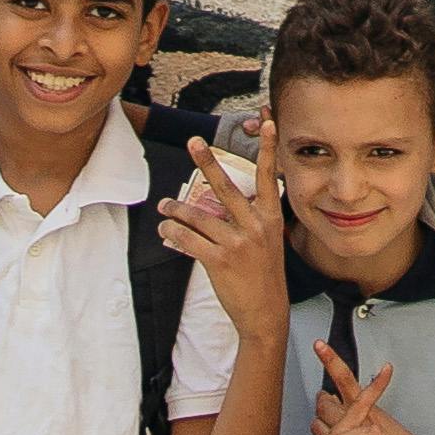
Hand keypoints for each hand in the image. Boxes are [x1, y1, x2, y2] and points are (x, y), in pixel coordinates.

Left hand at [160, 127, 286, 347]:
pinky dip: (173, 233)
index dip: (268, 149)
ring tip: (164, 206)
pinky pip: (188, 240)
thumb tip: (219, 203)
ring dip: (176, 209)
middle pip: (226, 186)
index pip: (269, 177)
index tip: (267, 122)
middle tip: (194, 141)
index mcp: (270, 218)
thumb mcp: (268, 242)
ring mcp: (238, 243)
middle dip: (207, 162)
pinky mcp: (219, 260)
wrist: (265, 313)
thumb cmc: (264, 276)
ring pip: (198, 216)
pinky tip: (165, 230)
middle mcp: (256, 226)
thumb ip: (249, 220)